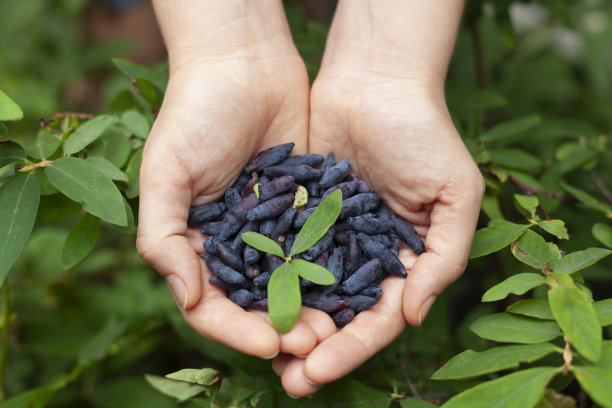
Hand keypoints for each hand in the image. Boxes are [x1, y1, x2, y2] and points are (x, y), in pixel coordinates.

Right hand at [137, 1, 331, 359]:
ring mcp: (270, 229)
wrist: (244, 63)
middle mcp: (232, 244)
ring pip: (291, 283)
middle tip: (314, 341)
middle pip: (255, 303)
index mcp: (194, 243)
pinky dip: (331, 273)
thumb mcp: (166, 172)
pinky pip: (316, 248)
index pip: (210, 306)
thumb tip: (186, 298)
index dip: (236, 330)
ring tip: (337, 326)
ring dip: (310, 308)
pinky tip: (352, 290)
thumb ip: (162, 237)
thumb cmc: (195, 113)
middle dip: (281, 327)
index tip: (269, 345)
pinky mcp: (303, 208)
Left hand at [274, 0, 481, 394]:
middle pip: (338, 314)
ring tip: (261, 355)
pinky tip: (245, 303)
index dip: (352, 348)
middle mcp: (364, 253)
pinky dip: (267, 279)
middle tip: (288, 382)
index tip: (319, 370)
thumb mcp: (455, 194)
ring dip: (286, 323)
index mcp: (404, 259)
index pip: (378, 318)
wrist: (376, 78)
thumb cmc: (424, 132)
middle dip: (314, 349)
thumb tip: (412, 317)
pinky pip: (282, 251)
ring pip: (305, 290)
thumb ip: (444, 258)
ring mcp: (329, 234)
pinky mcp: (299, 211)